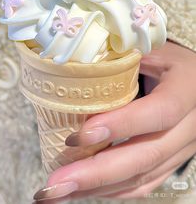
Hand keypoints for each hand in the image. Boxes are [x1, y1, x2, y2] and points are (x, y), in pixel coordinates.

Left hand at [33, 42, 195, 201]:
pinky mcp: (173, 161)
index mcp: (186, 89)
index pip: (159, 111)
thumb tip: (75, 74)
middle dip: (97, 173)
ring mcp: (183, 148)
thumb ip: (122, 61)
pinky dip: (114, 190)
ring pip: (143, 177)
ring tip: (58, 191)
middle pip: (147, 156)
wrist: (192, 78)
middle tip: (56, 183)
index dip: (121, 125)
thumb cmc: (166, 58)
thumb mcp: (151, 50)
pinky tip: (85, 190)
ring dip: (98, 188)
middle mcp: (190, 125)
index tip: (78, 136)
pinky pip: (146, 184)